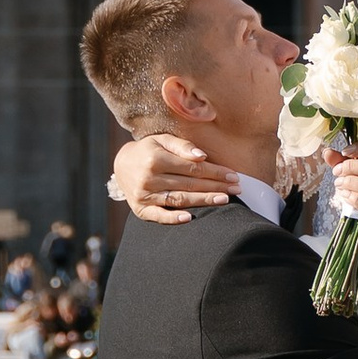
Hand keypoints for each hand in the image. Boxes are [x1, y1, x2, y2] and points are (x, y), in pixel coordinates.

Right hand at [111, 132, 232, 223]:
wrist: (121, 164)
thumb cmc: (148, 150)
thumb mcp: (162, 140)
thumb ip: (182, 146)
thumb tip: (202, 156)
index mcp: (156, 158)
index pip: (192, 168)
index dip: (214, 172)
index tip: (233, 175)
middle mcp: (149, 178)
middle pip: (189, 184)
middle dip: (215, 186)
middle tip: (236, 189)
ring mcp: (144, 195)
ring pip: (179, 199)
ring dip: (203, 201)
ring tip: (224, 200)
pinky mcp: (140, 209)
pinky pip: (158, 216)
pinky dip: (173, 219)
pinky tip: (190, 218)